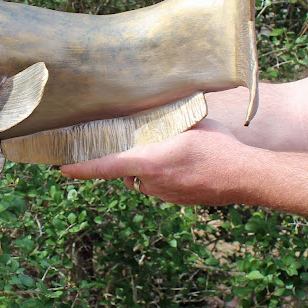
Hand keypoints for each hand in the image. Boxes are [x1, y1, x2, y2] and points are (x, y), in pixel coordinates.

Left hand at [61, 120, 248, 205]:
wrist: (245, 178)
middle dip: (124, 161)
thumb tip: (155, 105)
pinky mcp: (176, 201)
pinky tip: (179, 165)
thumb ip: (166, 120)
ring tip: (164, 153)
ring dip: (144, 169)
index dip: (81, 168)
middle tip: (131, 146)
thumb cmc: (218, 148)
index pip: (106, 166)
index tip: (62, 169)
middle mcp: (151, 182)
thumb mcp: (189, 125)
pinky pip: (158, 188)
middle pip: (124, 172)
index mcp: (149, 162)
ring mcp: (164, 195)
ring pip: (141, 181)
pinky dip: (161, 177)